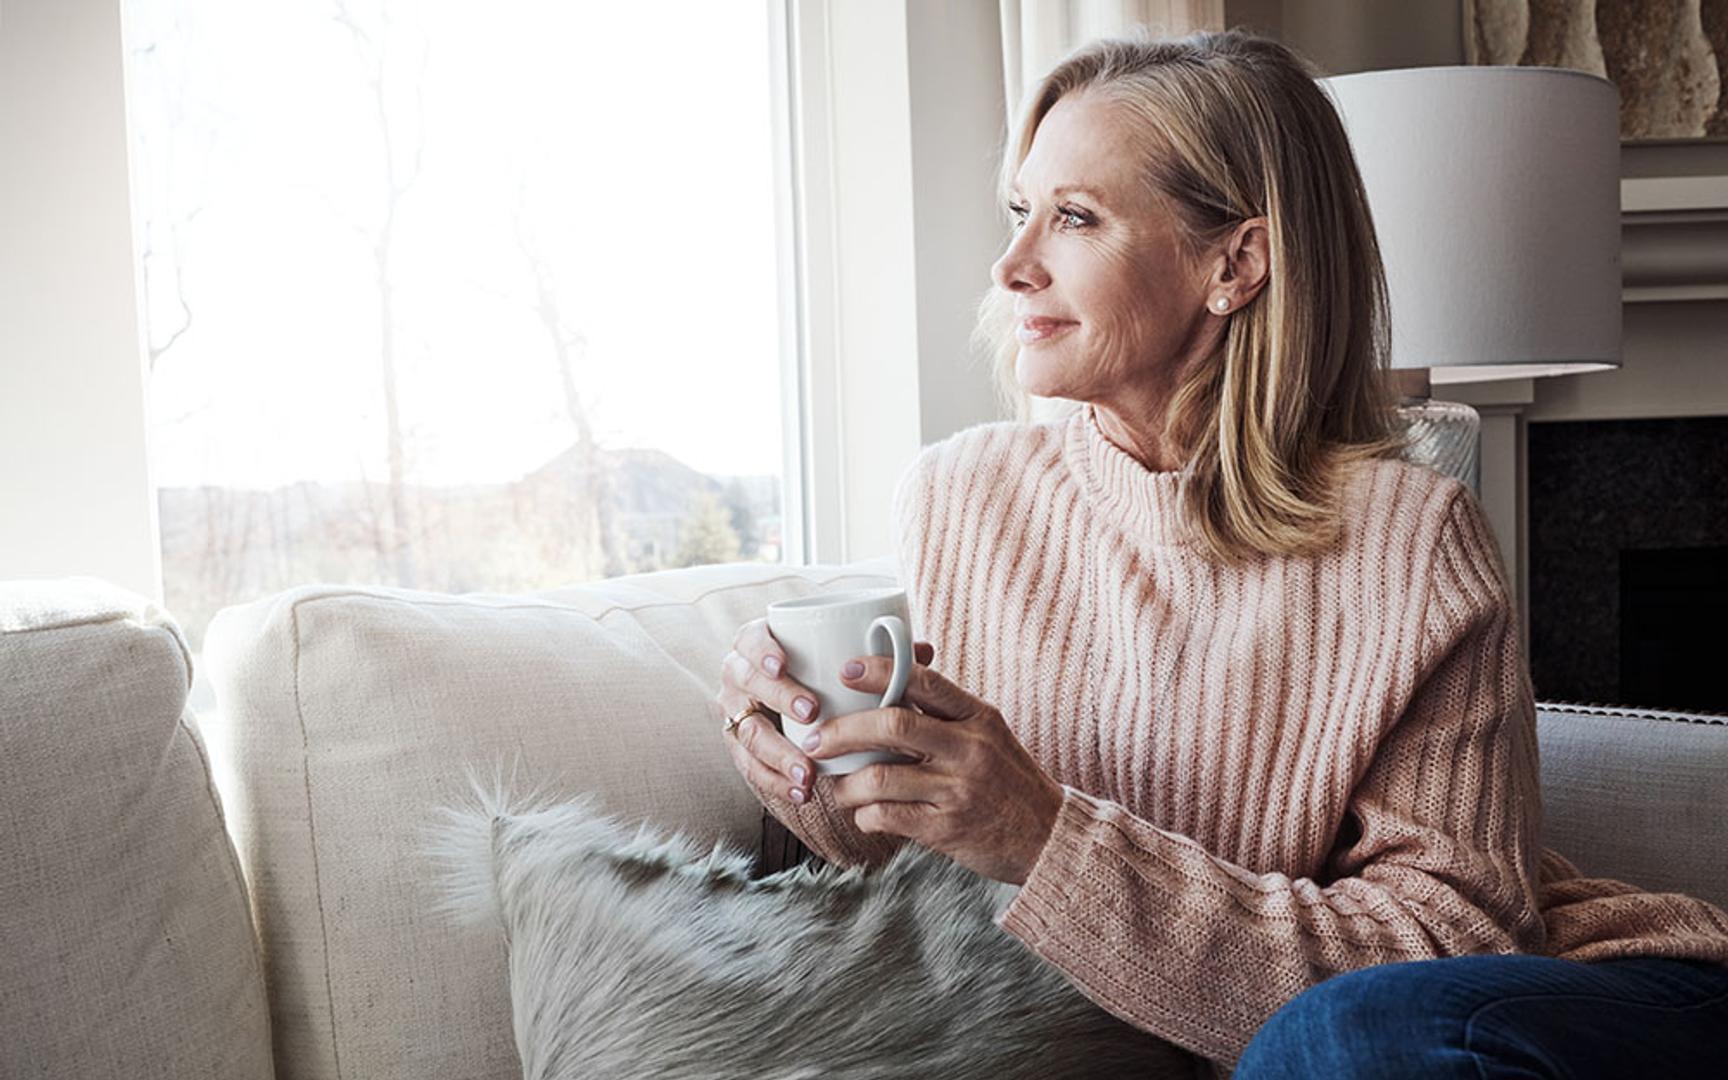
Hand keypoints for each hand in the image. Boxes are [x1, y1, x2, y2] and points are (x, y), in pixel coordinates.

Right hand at [717, 615, 934, 808]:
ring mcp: (740, 713)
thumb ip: (882, 656)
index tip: (785, 664)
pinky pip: (752, 768)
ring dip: (778, 752)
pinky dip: (776, 782)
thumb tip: (922, 651)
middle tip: (812, 712)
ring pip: (748, 732)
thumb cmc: (828, 676)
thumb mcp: (850, 664)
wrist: (801, 709)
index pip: (749, 639)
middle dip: (778, 697)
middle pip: (746, 682)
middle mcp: (742, 676)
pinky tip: (801, 792)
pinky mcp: (743, 749)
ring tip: (808, 770)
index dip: (761, 650)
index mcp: (761, 644)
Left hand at [801, 655, 1063, 884]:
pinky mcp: (947, 829)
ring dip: (846, 784)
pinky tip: (865, 815)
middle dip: (841, 730)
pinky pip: (888, 817)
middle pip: (892, 725)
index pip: (923, 681)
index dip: (879, 671)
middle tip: (814, 739)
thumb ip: (947, 712)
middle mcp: (970, 749)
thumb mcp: (990, 735)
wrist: (1050, 838)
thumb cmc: (1010, 782)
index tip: (844, 671)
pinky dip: (866, 816)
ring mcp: (958, 790)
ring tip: (836, 786)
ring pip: (880, 777)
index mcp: (978, 717)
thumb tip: (894, 678)